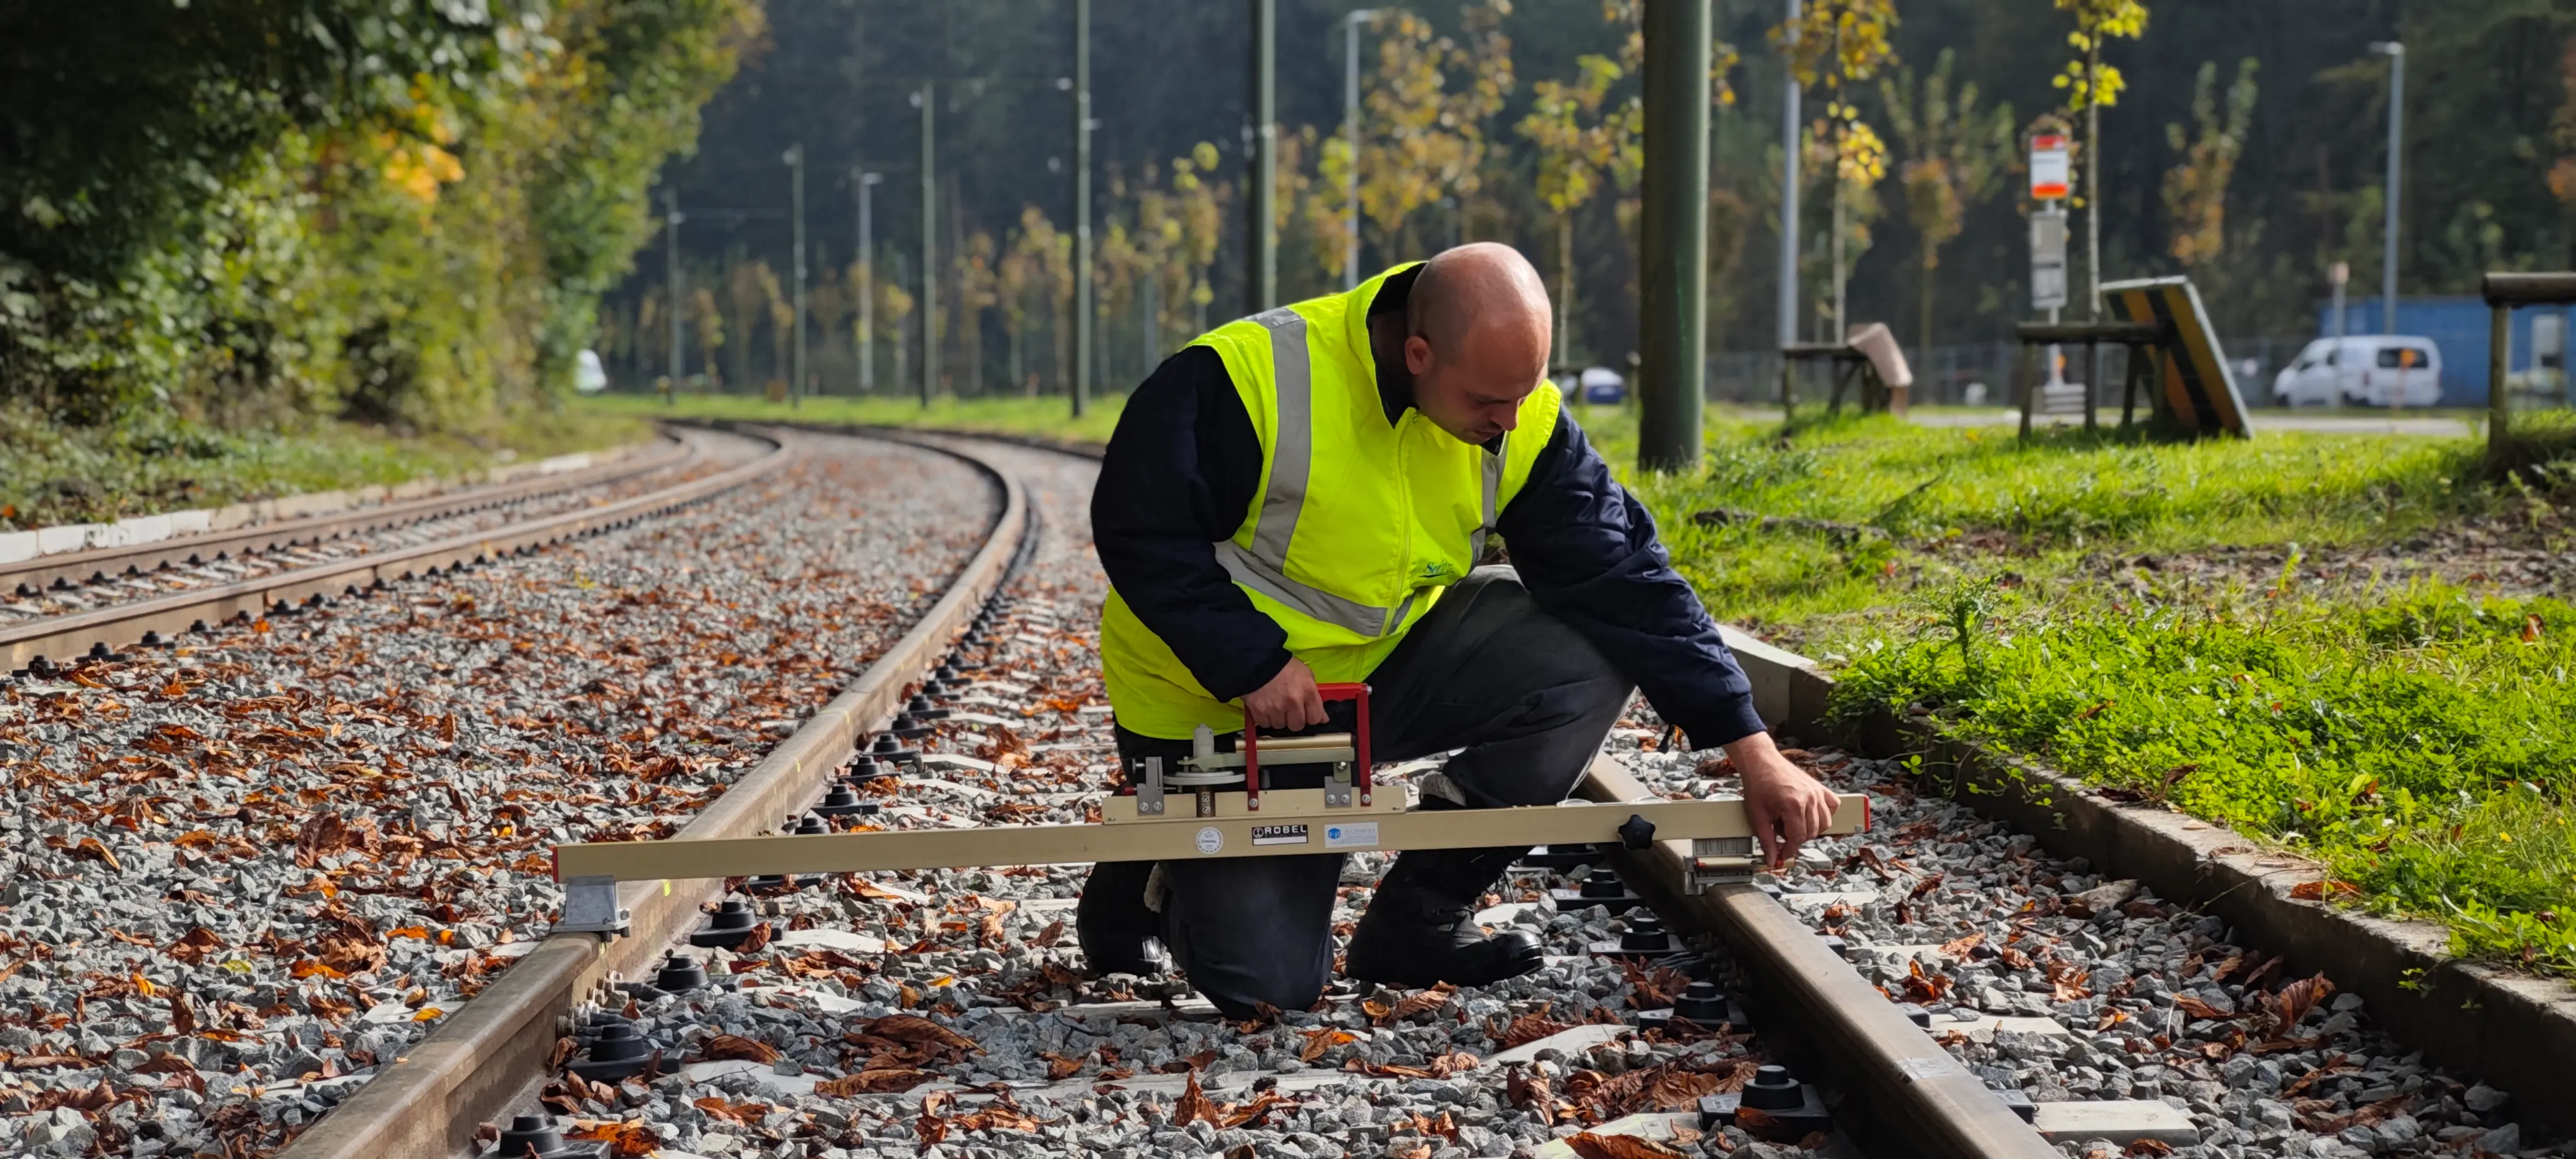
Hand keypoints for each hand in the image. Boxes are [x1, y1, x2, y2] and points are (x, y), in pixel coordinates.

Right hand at [1240, 657, 1326, 730]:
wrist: (1257, 661)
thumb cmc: (1283, 666)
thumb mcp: (1305, 674)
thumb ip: (1315, 697)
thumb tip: (1322, 718)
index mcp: (1308, 691)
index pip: (1315, 718)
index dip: (1310, 716)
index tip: (1306, 713)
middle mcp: (1293, 702)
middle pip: (1297, 726)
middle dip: (1294, 719)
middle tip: (1288, 709)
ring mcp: (1275, 708)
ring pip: (1280, 725)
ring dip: (1278, 718)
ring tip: (1275, 705)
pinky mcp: (1259, 712)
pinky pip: (1265, 724)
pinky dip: (1265, 718)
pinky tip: (1265, 706)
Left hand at [1723, 731, 1838, 869]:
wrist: (1761, 762)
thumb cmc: (1757, 785)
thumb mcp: (1757, 816)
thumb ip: (1766, 840)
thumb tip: (1772, 859)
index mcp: (1794, 805)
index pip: (1798, 837)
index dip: (1789, 849)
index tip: (1782, 854)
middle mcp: (1810, 798)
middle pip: (1812, 832)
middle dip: (1796, 838)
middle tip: (1780, 831)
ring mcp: (1817, 792)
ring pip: (1824, 822)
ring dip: (1810, 828)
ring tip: (1792, 821)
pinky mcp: (1819, 787)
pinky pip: (1832, 806)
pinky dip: (1824, 814)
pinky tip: (1809, 814)